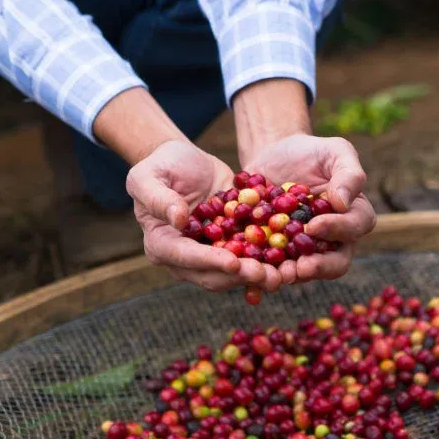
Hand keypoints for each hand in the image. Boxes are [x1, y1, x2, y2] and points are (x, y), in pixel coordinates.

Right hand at [126, 141, 282, 291]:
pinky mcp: (231, 247)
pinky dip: (269, 263)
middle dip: (240, 276)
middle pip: (213, 275)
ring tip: (282, 275)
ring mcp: (209, 256)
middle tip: (266, 274)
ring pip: (234, 274)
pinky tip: (290, 263)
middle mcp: (185, 259)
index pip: (186, 258)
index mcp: (161, 245)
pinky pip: (250, 260)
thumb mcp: (148, 176)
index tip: (233, 262)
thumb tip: (178, 220)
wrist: (185, 161)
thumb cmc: (161, 166)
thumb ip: (158, 198)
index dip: (210, 262)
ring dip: (258, 277)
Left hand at [245, 134, 376, 283]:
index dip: (337, 230)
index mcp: (353, 216)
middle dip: (318, 267)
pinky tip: (247, 271)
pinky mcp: (277, 254)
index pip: (354, 227)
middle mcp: (334, 241)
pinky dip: (261, 274)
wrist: (272, 157)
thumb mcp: (335, 151)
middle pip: (335, 263)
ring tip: (274, 275)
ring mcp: (304, 252)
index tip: (314, 225)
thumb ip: (348, 174)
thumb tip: (343, 203)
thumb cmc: (310, 152)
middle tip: (300, 267)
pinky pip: (272, 268)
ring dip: (289, 276)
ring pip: (302, 272)